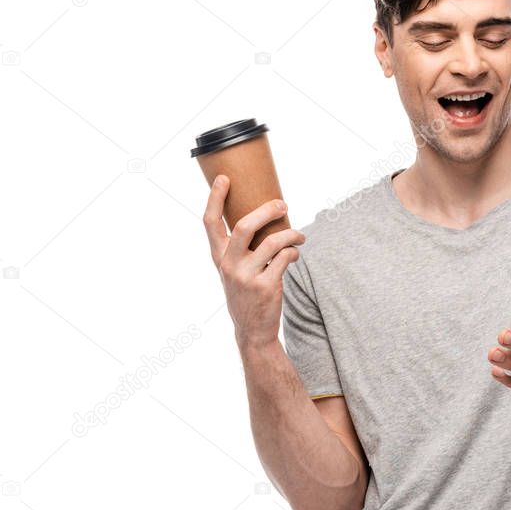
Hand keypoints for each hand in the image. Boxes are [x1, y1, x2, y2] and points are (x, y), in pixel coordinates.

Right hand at [203, 175, 305, 351]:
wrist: (252, 331)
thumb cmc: (247, 293)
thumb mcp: (234, 270)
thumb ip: (242, 247)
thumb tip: (266, 215)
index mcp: (219, 257)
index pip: (210, 223)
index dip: (215, 198)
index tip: (224, 178)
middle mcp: (229, 265)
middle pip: (245, 226)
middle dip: (267, 210)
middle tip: (282, 204)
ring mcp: (246, 277)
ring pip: (272, 242)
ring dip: (292, 234)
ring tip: (300, 236)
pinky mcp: (265, 287)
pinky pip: (285, 258)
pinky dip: (294, 253)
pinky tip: (296, 254)